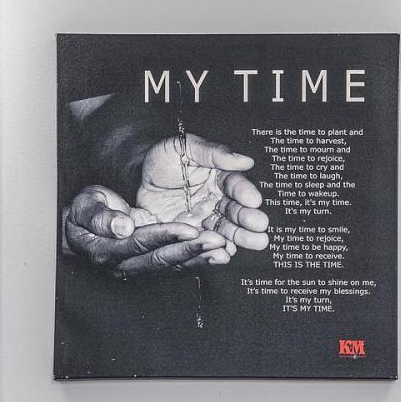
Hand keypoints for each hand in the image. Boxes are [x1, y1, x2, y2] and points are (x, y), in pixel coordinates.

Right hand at [62, 185, 232, 275]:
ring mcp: (137, 269)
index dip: (165, 236)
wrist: (81, 229)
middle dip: (191, 250)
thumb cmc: (83, 212)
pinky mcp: (150, 268)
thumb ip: (101, 217)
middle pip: (161, 259)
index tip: (189, 228)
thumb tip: (123, 227)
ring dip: (199, 259)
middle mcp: (123, 265)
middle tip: (217, 241)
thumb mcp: (85, 206)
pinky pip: (175, 268)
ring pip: (172, 267)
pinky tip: (217, 256)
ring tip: (224, 251)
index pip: (140, 243)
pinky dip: (197, 262)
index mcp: (106, 250)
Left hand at [137, 134, 271, 252]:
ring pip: (224, 230)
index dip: (244, 192)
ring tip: (253, 242)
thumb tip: (244, 160)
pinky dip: (214, 251)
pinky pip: (204, 244)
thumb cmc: (165, 159)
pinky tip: (225, 254)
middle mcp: (215, 200)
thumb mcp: (185, 147)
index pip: (234, 184)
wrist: (140, 178)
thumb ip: (214, 152)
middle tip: (260, 227)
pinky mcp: (190, 235)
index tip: (253, 200)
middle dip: (248, 220)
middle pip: (234, 211)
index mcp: (218, 178)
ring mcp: (204, 219)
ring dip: (238, 238)